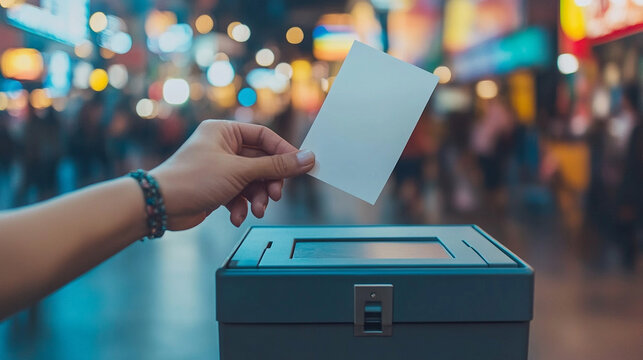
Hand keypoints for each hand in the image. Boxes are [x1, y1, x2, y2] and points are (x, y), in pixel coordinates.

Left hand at [150, 120, 314, 228]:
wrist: (160, 206)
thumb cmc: (192, 179)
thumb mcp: (240, 172)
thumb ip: (276, 166)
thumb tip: (307, 158)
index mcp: (224, 131)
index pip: (264, 136)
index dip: (283, 152)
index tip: (300, 167)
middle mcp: (222, 146)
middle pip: (261, 161)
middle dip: (269, 182)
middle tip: (275, 195)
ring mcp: (219, 168)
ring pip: (252, 181)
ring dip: (257, 198)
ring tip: (257, 210)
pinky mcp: (215, 187)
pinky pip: (239, 194)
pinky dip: (241, 206)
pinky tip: (237, 216)